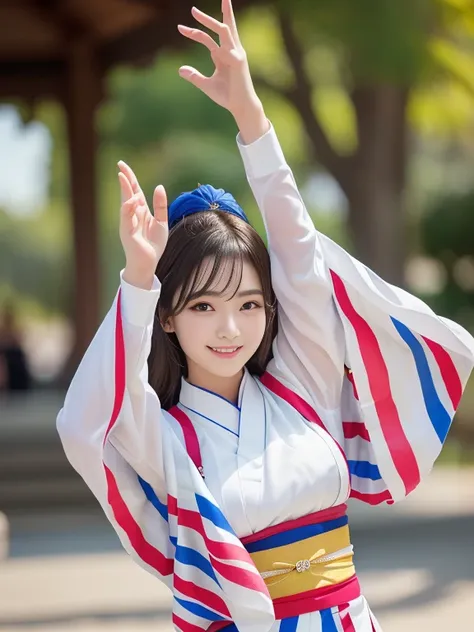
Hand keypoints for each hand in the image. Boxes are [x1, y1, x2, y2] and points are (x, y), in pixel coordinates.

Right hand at [117, 162, 167, 288]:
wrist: (148, 264)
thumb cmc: (153, 244)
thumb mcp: (161, 222)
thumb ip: (161, 205)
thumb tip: (159, 186)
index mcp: (141, 211)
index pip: (134, 191)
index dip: (130, 178)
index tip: (123, 165)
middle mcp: (132, 215)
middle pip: (128, 193)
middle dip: (125, 179)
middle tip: (120, 165)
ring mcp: (128, 223)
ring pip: (125, 203)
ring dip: (126, 190)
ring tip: (126, 178)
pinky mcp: (127, 233)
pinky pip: (126, 218)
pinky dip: (128, 208)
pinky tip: (133, 200)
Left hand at [177, 0, 258, 117]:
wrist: (241, 107)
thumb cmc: (227, 96)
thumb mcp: (207, 85)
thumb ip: (195, 76)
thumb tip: (180, 69)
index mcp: (222, 55)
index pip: (207, 38)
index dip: (193, 32)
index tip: (179, 28)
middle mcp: (229, 51)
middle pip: (220, 28)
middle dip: (208, 18)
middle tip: (193, 9)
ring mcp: (235, 55)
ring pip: (224, 31)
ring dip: (213, 21)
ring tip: (198, 13)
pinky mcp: (239, 62)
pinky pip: (230, 49)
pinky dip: (223, 45)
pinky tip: (215, 46)